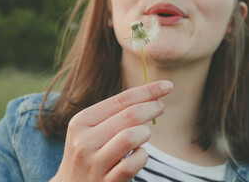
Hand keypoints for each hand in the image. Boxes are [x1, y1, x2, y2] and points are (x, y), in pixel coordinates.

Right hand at [50, 80, 172, 181]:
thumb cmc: (90, 153)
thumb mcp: (92, 130)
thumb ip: (116, 114)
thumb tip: (153, 96)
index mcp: (81, 121)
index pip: (121, 100)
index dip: (147, 91)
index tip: (167, 85)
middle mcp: (84, 141)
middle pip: (129, 115)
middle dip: (151, 107)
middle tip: (161, 107)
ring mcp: (94, 163)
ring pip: (131, 136)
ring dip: (145, 133)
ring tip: (144, 134)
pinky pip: (134, 162)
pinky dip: (142, 155)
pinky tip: (138, 154)